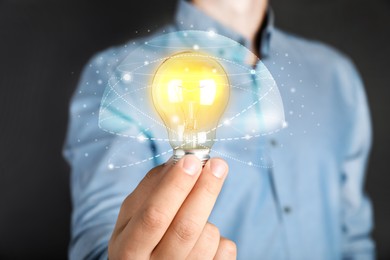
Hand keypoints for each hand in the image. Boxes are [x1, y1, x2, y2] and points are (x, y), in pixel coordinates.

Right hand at [108, 155, 235, 259]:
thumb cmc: (140, 236)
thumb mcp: (133, 215)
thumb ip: (152, 187)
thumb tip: (181, 161)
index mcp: (128, 250)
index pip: (153, 216)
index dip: (174, 187)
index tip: (192, 160)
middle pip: (185, 228)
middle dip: (204, 190)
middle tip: (218, 165)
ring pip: (208, 236)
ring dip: (208, 217)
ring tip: (193, 219)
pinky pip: (225, 249)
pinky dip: (219, 237)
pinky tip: (202, 241)